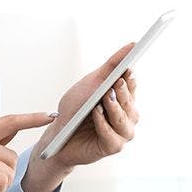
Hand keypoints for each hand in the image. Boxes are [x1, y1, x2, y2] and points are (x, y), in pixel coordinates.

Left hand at [35, 43, 141, 168]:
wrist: (58, 134)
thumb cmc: (75, 109)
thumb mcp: (92, 83)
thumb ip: (112, 66)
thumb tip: (133, 45)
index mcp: (124, 99)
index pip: (132, 85)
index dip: (130, 77)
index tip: (128, 68)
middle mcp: (127, 116)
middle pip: (130, 102)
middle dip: (123, 92)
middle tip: (118, 81)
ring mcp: (122, 133)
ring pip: (124, 120)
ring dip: (114, 108)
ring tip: (105, 98)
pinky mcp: (113, 147)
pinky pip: (112, 135)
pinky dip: (103, 124)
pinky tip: (96, 113)